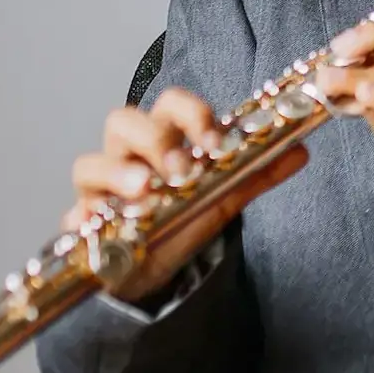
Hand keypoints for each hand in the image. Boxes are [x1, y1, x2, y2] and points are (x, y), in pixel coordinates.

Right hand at [63, 88, 306, 302]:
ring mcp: (99, 186)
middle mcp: (127, 154)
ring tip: (143, 192)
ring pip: (89, 162)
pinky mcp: (82, 220)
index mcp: (164, 138)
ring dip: (116, 172)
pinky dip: (83, 215)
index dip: (191, 113)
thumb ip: (257, 172)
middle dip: (153, 140)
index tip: (214, 140)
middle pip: (124, 121)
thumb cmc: (181, 219)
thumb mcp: (222, 196)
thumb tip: (301, 151)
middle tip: (180, 169)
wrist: (151, 268)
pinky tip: (97, 222)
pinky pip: (72, 212)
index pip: (171, 104)